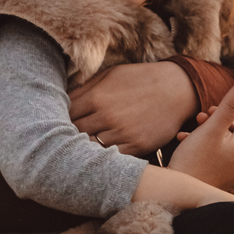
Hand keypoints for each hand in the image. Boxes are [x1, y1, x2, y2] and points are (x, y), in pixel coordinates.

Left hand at [68, 60, 194, 154]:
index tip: (55, 124)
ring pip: (90, 149)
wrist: (177, 89)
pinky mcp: (136, 146)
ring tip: (77, 151)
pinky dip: (103, 158)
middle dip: (66, 137)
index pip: (64, 115)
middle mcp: (106, 115)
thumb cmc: (140, 80)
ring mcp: (122, 132)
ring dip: (83, 149)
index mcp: (97, 96)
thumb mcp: (111, 75)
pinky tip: (99, 156)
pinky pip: (112, 158)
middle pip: (73, 134)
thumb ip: (86, 88)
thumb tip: (62, 99)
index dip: (58, 120)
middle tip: (60, 141)